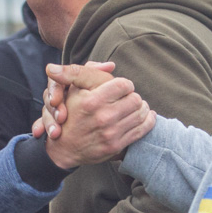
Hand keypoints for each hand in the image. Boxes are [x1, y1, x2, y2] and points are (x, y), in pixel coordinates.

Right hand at [40, 64, 155, 167]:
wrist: (63, 147)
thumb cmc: (70, 113)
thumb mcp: (72, 89)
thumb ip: (87, 72)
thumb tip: (111, 64)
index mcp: (92, 101)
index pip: (124, 85)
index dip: (124, 84)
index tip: (121, 88)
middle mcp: (102, 117)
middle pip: (135, 99)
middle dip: (133, 96)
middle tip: (128, 98)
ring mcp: (110, 133)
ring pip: (141, 114)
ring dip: (141, 108)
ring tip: (136, 106)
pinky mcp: (116, 146)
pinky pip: (141, 130)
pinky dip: (148, 121)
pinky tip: (146, 116)